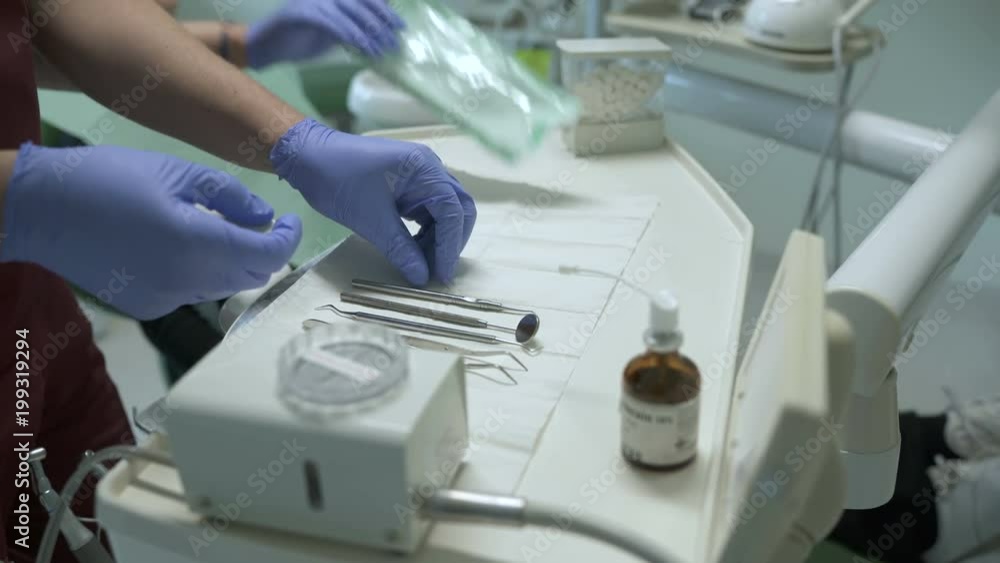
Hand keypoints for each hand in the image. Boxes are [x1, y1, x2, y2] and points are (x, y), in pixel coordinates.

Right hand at [0, 143, 301, 319]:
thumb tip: (265, 218)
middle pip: (251, 276)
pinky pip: (193, 293)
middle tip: (260, 225)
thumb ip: (231, 198)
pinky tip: (178, 248)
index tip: (290, 222)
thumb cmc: (110, 178)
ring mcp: (167, 299)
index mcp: (197, 242)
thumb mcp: (178, 172)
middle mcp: (187, 281)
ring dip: (233, 263)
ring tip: (216, 230)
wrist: (43, 209)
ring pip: (224, 287)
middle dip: (264, 251)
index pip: (267, 254)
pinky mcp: (149, 307)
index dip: (288, 238)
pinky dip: (201, 274)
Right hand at [247, 0, 404, 67]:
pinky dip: (350, 37)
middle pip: (361, 3)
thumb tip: (380, 30)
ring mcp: (313, 0)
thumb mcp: (334, 29)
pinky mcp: (302, 12)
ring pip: (349, 14)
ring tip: (382, 51)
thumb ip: (353, 25)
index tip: (400, 26)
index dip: (384, 10)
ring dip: (368, 34)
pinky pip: (333, 24)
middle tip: (395, 40)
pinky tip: (363, 50)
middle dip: (381, 22)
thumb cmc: (302, 37)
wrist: (269, 45)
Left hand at [271, 118, 475, 284]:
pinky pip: (426, 212)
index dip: (450, 246)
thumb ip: (401, 249)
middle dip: (451, 241)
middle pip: (458, 208)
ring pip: (444, 212)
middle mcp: (428, 168)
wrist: (307, 157)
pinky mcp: (406, 186)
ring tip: (422, 264)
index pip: (453, 210)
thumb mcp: (370, 219)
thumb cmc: (337, 179)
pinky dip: (425, 233)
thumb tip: (422, 278)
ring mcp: (418, 176)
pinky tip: (413, 250)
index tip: (440, 275)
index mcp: (424, 168)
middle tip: (437, 270)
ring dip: (438, 239)